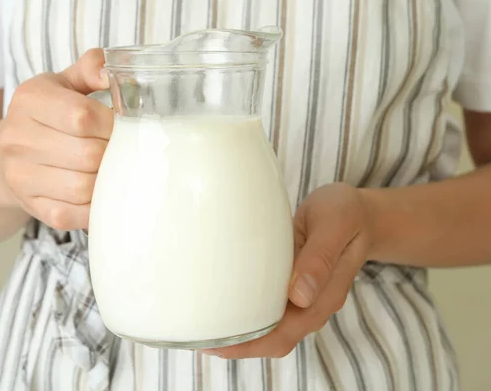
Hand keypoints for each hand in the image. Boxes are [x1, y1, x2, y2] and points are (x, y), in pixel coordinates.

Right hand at [0, 49, 112, 229]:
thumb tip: (111, 72)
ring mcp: (21, 176)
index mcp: (29, 99)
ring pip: (83, 188)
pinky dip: (95, 206)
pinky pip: (75, 215)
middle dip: (114, 154)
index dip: (112, 124)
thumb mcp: (65, 83)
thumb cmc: (50, 116)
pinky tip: (100, 192)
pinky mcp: (33, 207)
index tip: (121, 126)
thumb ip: (91, 68)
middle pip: (88, 155)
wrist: (8, 155)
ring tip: (111, 169)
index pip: (83, 116)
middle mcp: (17, 138)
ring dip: (106, 181)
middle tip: (120, 151)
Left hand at [203, 183, 370, 358]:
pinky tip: (224, 304)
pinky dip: (247, 312)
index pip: (285, 335)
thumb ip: (320, 257)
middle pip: (273, 338)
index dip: (250, 345)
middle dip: (237, 344)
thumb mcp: (335, 224)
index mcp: (324, 296)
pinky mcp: (292, 285)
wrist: (357, 212)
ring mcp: (302, 297)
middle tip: (199, 337)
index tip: (218, 343)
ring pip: (270, 326)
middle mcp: (312, 304)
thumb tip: (299, 296)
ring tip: (205, 326)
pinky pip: (268, 307)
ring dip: (241, 331)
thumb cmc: (346, 213)